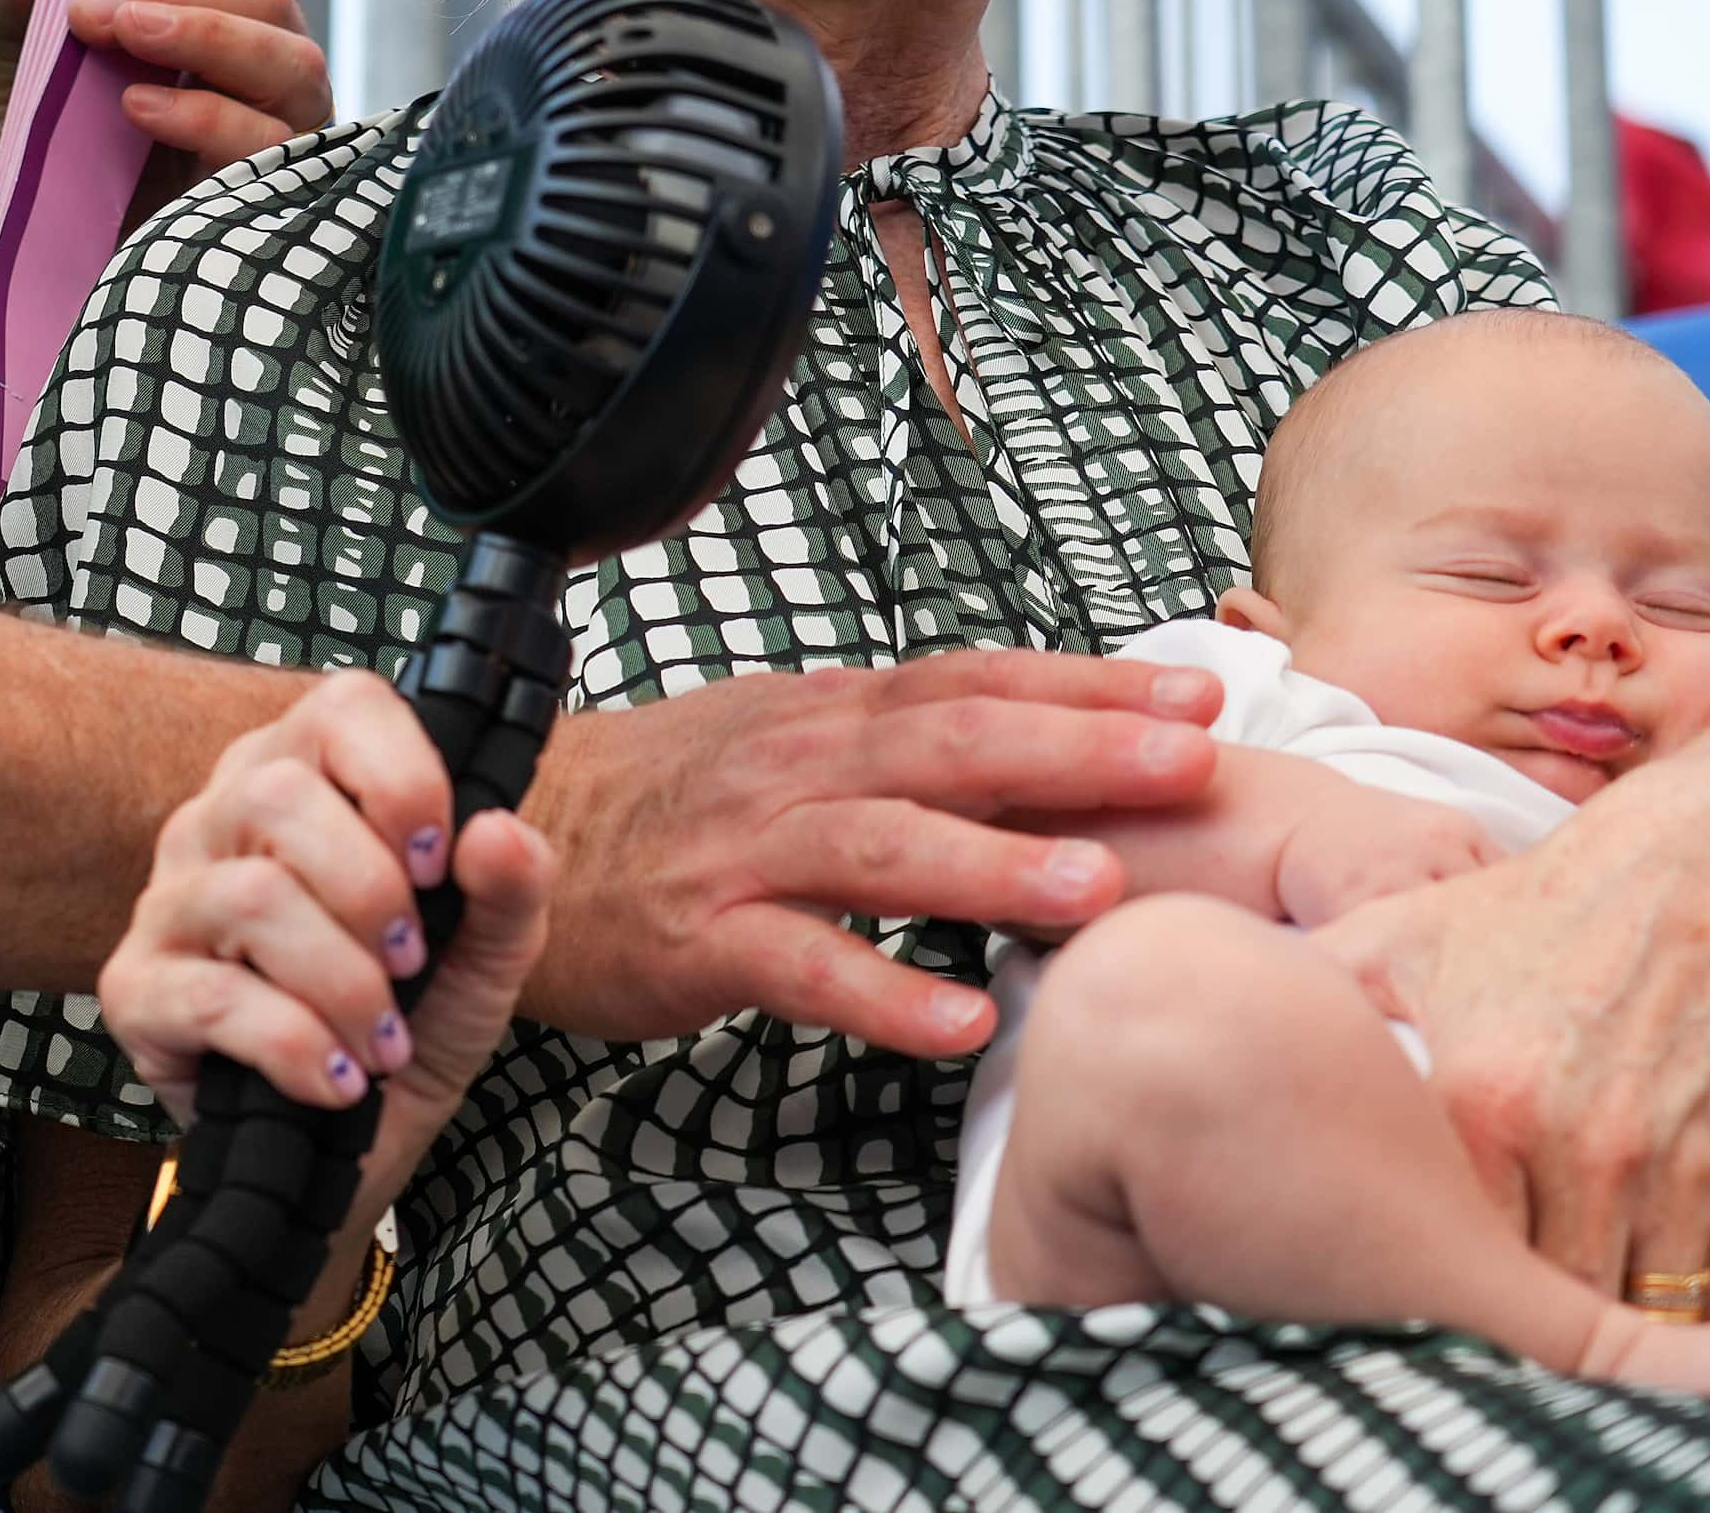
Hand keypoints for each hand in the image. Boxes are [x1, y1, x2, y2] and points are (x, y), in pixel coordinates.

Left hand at [0, 0, 333, 229]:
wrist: (47, 260)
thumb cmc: (51, 156)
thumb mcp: (18, 70)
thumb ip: (17, 6)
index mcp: (231, 28)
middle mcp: (272, 78)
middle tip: (95, 10)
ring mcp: (285, 138)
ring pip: (295, 62)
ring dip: (208, 33)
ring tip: (122, 38)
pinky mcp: (276, 199)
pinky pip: (270, 141)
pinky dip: (204, 113)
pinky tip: (136, 109)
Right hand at [97, 671, 550, 1245]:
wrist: (359, 1144)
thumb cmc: (415, 1016)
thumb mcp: (489, 953)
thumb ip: (513, 887)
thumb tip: (501, 832)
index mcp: (307, 775)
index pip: (341, 710)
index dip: (401, 778)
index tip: (441, 860)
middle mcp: (222, 820)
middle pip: (279, 797)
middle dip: (371, 890)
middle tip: (413, 961)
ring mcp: (169, 902)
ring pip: (250, 897)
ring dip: (343, 981)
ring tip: (385, 1038)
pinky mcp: (137, 991)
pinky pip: (213, 997)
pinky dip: (298, 1046)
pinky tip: (339, 1080)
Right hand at [518, 651, 1224, 1058]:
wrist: (514, 829)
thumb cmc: (676, 800)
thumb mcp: (797, 742)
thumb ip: (912, 743)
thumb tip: (1058, 742)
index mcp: (836, 717)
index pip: (977, 684)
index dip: (1087, 688)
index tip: (1194, 701)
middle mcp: (800, 767)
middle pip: (951, 745)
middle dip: (1077, 752)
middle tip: (1188, 767)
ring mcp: (749, 852)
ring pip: (882, 848)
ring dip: (994, 867)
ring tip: (1098, 892)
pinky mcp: (699, 940)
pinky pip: (799, 967)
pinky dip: (882, 996)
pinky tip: (960, 1025)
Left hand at [1310, 759, 1709, 1318]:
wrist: (1705, 866)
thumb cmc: (1530, 907)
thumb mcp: (1399, 933)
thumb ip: (1304, 994)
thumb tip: (1194, 1025)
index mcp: (1480, 1095)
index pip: (1424, 1255)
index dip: (1392, 1290)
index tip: (1366, 1296)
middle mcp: (1577, 1143)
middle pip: (1518, 1311)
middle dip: (1479, 1336)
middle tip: (1436, 1338)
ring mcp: (1667, 1169)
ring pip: (1611, 1322)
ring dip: (1567, 1341)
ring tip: (1514, 1336)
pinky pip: (1699, 1305)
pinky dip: (1654, 1327)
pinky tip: (1601, 1311)